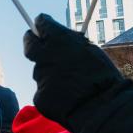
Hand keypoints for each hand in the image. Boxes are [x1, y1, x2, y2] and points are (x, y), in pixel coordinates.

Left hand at [24, 14, 123, 128]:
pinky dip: (52, 93)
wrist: (101, 108)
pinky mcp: (39, 96)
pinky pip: (43, 91)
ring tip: (68, 83)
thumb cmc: (103, 79)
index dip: (42, 24)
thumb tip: (61, 41)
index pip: (42, 23)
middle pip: (29, 44)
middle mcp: (45, 56)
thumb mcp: (91, 51)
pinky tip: (67, 98)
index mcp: (60, 40)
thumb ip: (71, 44)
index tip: (43, 26)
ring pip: (39, 70)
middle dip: (31, 41)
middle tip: (37, 44)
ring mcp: (40, 77)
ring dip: (48, 72)